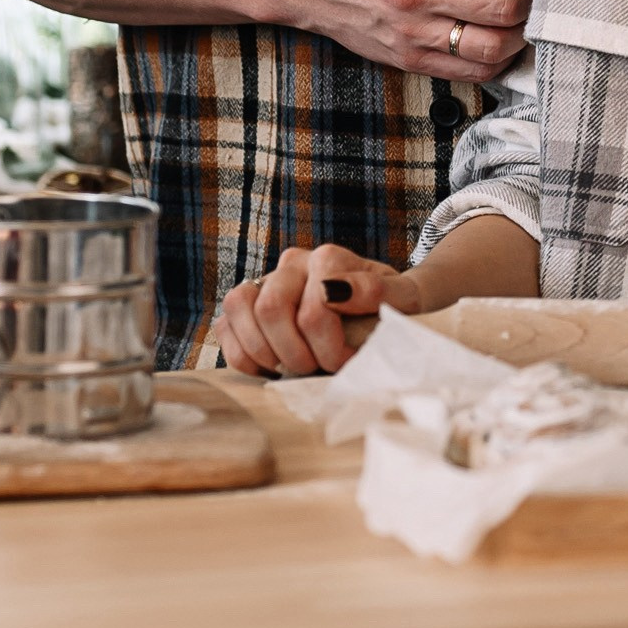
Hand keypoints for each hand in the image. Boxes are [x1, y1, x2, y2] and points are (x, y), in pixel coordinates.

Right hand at [219, 242, 421, 375]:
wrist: (381, 306)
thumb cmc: (392, 307)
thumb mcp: (403, 299)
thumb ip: (377, 292)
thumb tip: (331, 290)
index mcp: (328, 259)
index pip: (313, 309)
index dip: (329, 347)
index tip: (348, 361)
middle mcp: (293, 263)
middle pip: (270, 308)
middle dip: (296, 353)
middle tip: (319, 368)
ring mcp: (266, 280)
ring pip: (239, 309)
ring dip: (266, 352)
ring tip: (295, 368)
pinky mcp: (247, 305)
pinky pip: (225, 327)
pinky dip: (243, 356)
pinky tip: (272, 367)